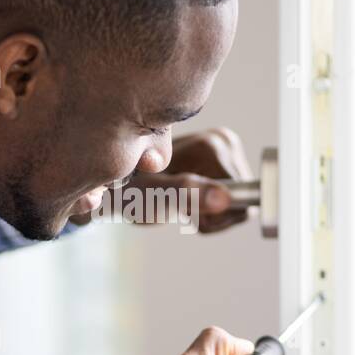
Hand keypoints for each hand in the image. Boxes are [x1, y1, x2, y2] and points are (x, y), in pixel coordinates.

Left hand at [74, 127, 254, 232]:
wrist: (113, 182)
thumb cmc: (128, 191)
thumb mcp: (157, 196)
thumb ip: (189, 194)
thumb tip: (224, 198)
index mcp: (213, 144)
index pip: (240, 197)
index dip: (215, 215)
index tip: (184, 211)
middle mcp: (223, 139)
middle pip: (241, 197)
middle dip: (212, 212)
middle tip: (178, 207)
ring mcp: (224, 146)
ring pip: (237, 199)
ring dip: (209, 211)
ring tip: (179, 202)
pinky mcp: (221, 156)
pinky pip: (230, 196)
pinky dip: (209, 205)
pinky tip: (186, 198)